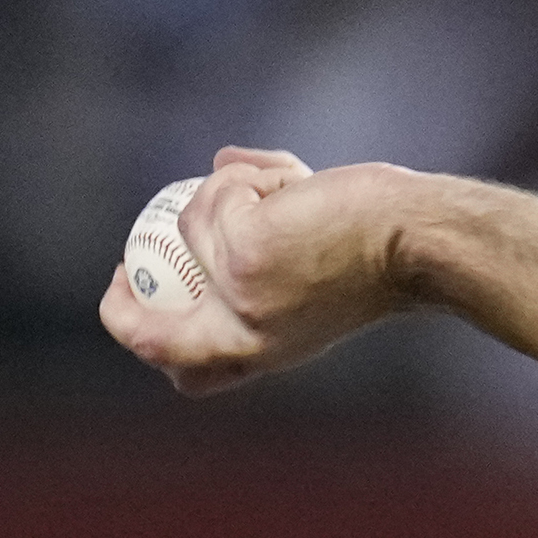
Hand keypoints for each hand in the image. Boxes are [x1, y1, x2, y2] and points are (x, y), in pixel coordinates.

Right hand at [98, 147, 416, 394]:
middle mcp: (245, 335)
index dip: (146, 334)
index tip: (135, 295)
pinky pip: (216, 193)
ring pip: (188, 222)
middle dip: (120, 309)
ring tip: (287, 186)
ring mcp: (238, 294)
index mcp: (262, 350)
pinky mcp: (241, 251)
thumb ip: (259, 246)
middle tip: (125, 263)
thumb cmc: (382, 252)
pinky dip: (251, 174)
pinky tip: (296, 180)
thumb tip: (211, 170)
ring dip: (229, 189)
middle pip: (152, 339)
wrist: (418, 243)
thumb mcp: (311, 271)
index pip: (188, 368)